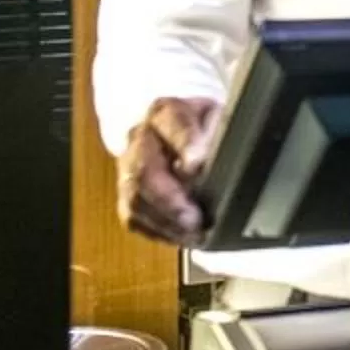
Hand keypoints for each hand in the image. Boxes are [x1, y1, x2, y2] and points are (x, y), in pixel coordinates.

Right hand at [116, 96, 219, 245]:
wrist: (172, 127)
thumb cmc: (200, 124)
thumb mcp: (217, 118)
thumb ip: (219, 134)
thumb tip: (221, 159)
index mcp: (166, 112)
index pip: (174, 126)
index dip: (186, 146)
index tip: (196, 166)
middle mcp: (141, 139)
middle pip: (144, 170)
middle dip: (170, 200)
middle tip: (195, 218)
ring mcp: (129, 167)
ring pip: (135, 199)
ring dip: (165, 222)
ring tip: (194, 235)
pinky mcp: (128, 193)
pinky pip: (134, 218)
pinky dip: (159, 232)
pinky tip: (182, 237)